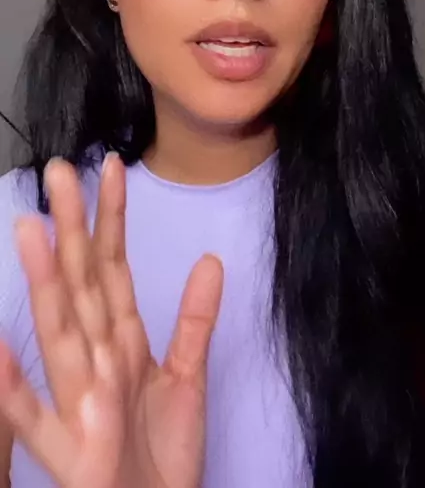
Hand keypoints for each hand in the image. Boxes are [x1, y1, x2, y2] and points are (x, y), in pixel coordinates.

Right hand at [0, 154, 223, 487]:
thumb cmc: (161, 455)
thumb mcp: (186, 379)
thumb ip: (194, 319)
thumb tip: (210, 258)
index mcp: (120, 342)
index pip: (113, 267)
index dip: (113, 218)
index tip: (113, 166)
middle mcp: (95, 362)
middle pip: (82, 285)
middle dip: (72, 229)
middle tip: (60, 170)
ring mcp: (80, 403)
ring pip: (58, 333)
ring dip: (45, 284)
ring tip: (31, 232)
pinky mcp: (71, 451)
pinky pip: (34, 418)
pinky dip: (13, 385)